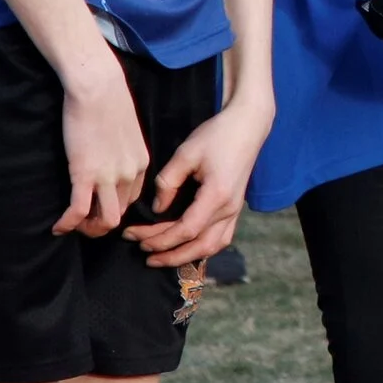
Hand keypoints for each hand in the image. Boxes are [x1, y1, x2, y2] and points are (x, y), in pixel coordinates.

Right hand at [57, 58, 149, 237]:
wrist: (98, 87)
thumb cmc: (108, 102)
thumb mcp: (126, 131)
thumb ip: (122, 150)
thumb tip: (108, 158)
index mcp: (141, 163)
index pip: (132, 199)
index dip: (114, 208)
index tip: (97, 208)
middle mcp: (130, 174)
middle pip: (120, 212)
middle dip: (101, 224)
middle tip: (81, 222)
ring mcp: (109, 176)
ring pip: (106, 220)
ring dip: (88, 229)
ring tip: (72, 227)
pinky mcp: (85, 174)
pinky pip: (78, 211)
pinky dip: (68, 224)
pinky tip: (57, 227)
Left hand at [126, 93, 273, 267]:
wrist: (248, 125)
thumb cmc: (217, 135)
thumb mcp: (186, 154)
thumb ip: (168, 183)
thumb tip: (158, 208)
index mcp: (217, 196)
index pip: (185, 230)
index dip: (158, 239)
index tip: (134, 236)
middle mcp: (229, 209)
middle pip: (199, 246)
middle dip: (169, 254)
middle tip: (143, 253)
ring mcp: (236, 210)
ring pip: (213, 246)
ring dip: (187, 256)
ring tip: (162, 257)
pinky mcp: (236, 207)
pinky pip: (221, 238)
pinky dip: (203, 248)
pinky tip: (186, 247)